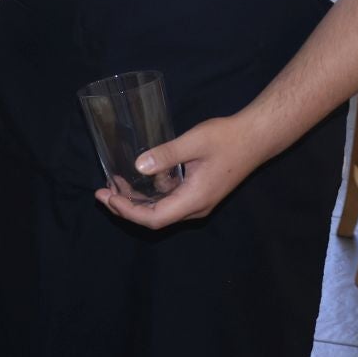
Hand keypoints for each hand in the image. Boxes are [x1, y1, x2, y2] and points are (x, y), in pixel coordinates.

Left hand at [95, 114, 267, 228]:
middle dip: (125, 208)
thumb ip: (166, 155)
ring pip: (161, 210)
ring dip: (136, 201)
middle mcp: (196, 207)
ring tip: (113, 184)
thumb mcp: (194, 142)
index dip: (127, 211)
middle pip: (155, 218)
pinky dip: (150, 193)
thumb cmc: (227, 138)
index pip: (154, 218)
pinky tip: (138, 177)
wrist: (256, 138)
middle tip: (101, 192)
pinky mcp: (199, 193)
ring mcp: (198, 202)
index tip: (107, 197)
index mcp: (194, 199)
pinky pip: (170, 200)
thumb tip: (138, 165)